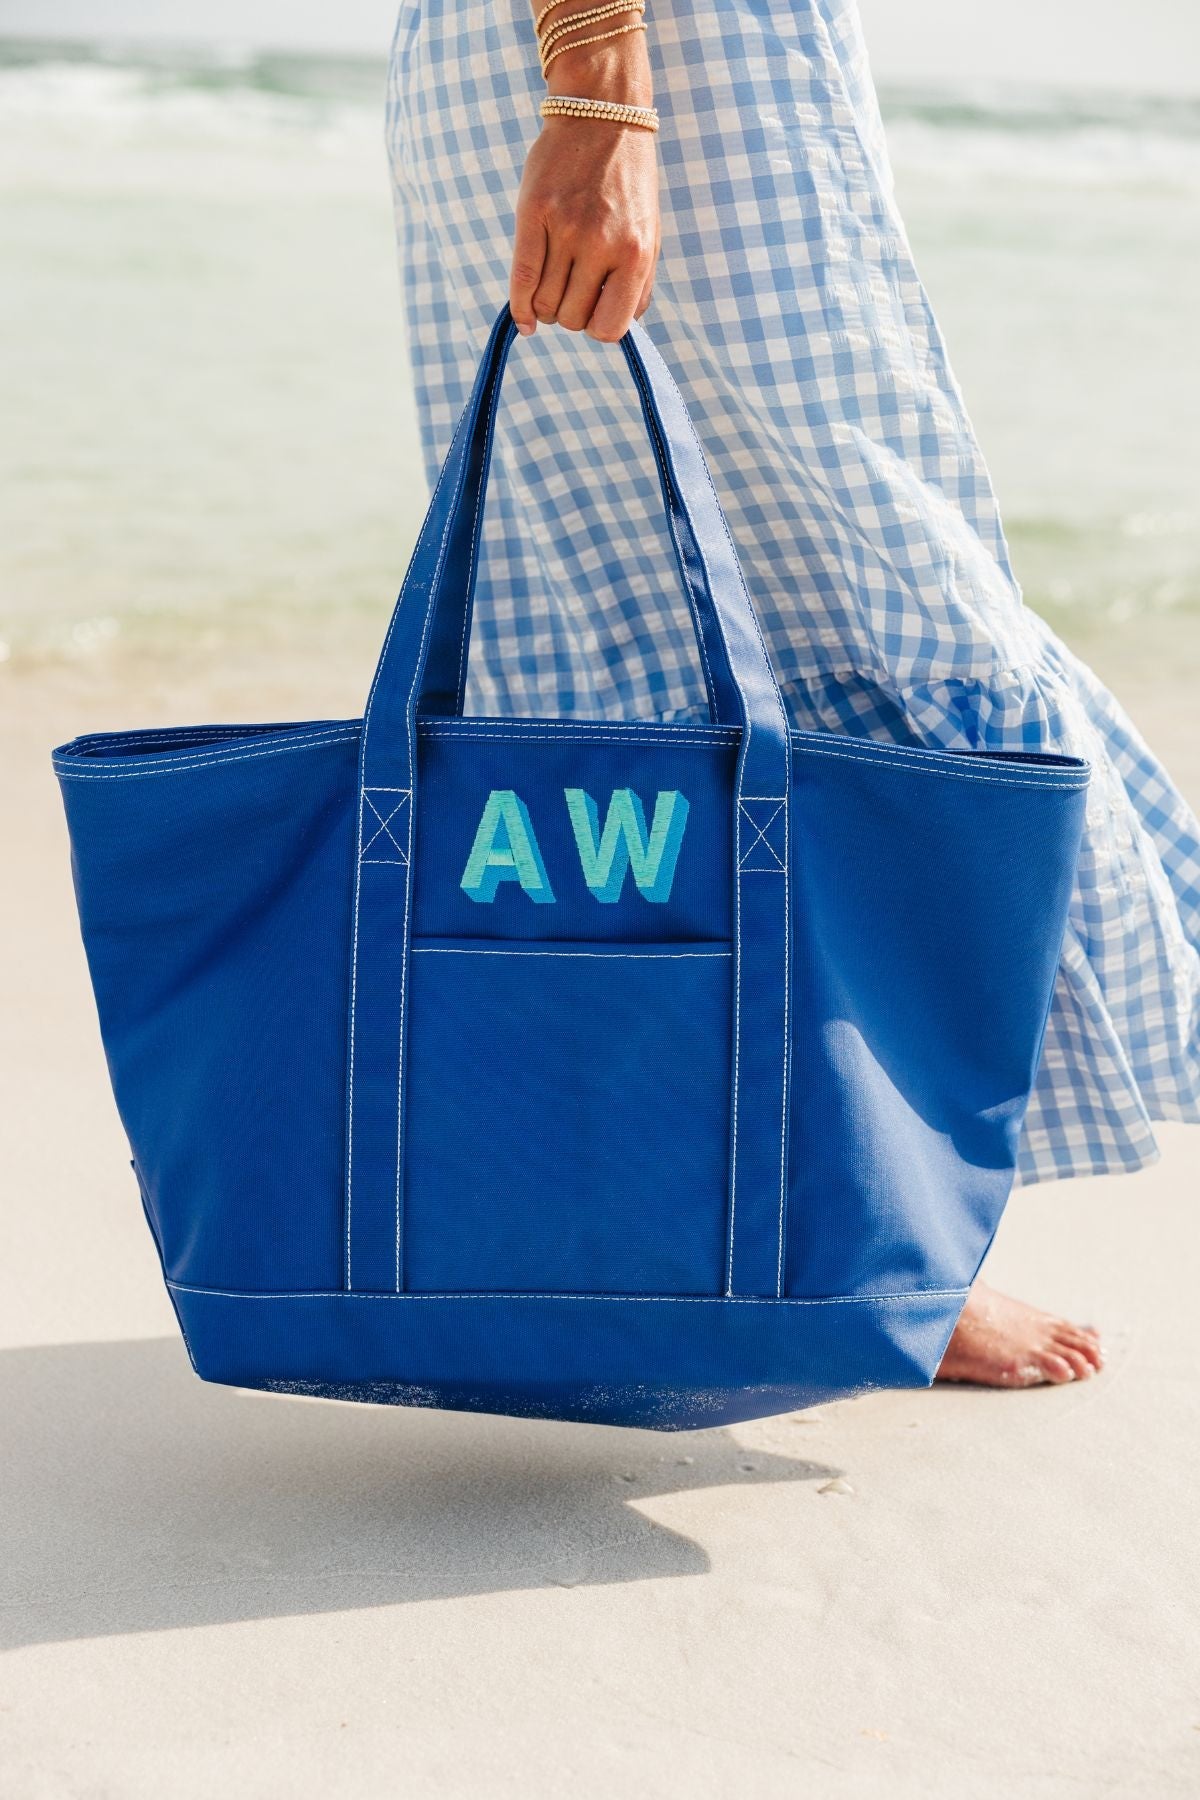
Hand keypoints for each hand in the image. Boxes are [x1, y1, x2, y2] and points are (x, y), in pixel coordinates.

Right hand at [509, 44, 660, 341]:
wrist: (602, 114)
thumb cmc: (627, 182)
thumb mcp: (649, 232)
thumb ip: (639, 283)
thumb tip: (616, 329)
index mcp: (635, 253)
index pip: (609, 328)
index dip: (598, 327)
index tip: (594, 311)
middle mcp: (601, 243)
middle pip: (572, 318)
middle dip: (570, 313)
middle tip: (572, 290)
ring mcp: (565, 229)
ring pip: (545, 304)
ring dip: (546, 306)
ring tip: (553, 286)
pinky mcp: (533, 214)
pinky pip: (522, 280)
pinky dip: (520, 309)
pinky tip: (524, 320)